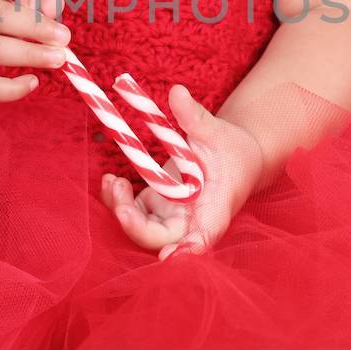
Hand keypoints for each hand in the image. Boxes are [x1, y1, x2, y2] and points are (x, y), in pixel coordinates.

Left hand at [100, 84, 264, 259]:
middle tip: (121, 207)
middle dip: (138, 228)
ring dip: (122, 213)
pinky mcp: (160, 207)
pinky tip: (111, 181)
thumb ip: (195, 116)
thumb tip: (176, 92)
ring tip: (112, 182)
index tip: (170, 256)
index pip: (205, 234)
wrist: (238, 158)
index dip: (188, 249)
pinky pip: (136, 213)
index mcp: (216, 205)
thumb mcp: (216, 129)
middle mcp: (194, 219)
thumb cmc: (232, 148)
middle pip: (164, 238)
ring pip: (144, 230)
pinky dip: (119, 202)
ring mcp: (175, 216)